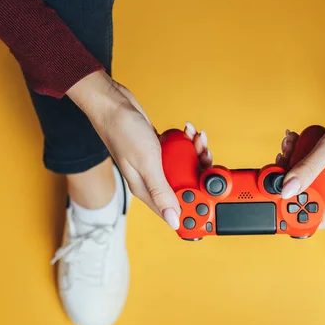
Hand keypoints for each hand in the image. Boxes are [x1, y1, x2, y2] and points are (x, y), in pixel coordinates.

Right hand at [67, 71, 211, 228]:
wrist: (113, 104)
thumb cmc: (122, 131)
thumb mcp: (146, 163)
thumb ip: (161, 192)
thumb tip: (173, 220)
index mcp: (145, 190)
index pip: (173, 210)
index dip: (194, 208)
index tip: (211, 198)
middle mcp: (151, 180)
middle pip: (185, 187)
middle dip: (199, 173)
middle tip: (204, 157)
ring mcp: (157, 166)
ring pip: (186, 168)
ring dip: (196, 153)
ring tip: (196, 139)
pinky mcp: (160, 152)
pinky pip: (181, 153)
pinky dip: (188, 142)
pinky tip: (187, 131)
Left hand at [277, 83, 324, 228]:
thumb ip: (308, 168)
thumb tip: (286, 190)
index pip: (317, 220)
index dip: (295, 215)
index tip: (278, 199)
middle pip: (308, 197)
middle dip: (291, 180)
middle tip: (283, 160)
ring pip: (310, 180)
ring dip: (296, 164)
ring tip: (292, 144)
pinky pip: (317, 167)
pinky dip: (306, 155)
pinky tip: (301, 140)